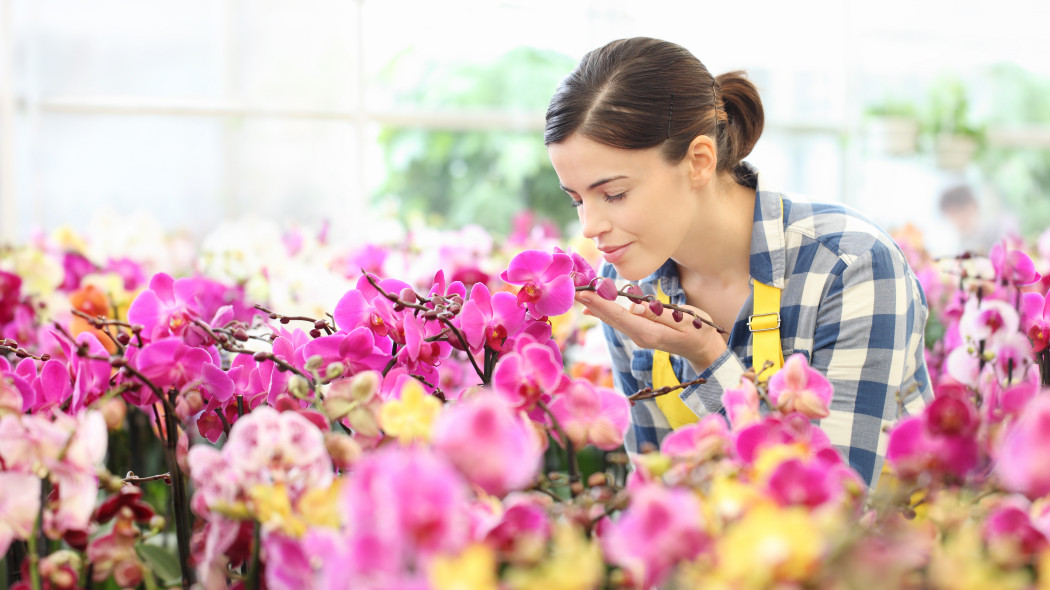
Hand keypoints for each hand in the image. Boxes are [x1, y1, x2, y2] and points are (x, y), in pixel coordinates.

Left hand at [576, 291, 726, 371]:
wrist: (704, 349)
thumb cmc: (698, 331)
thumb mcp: (685, 319)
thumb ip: (660, 313)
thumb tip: (635, 307)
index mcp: (649, 333)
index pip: (619, 315)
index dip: (599, 302)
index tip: (583, 292)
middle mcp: (639, 336)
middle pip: (610, 318)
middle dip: (591, 302)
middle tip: (572, 288)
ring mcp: (638, 336)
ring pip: (612, 319)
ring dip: (595, 305)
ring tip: (579, 292)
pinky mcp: (640, 333)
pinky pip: (618, 320)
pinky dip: (605, 310)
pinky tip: (593, 305)